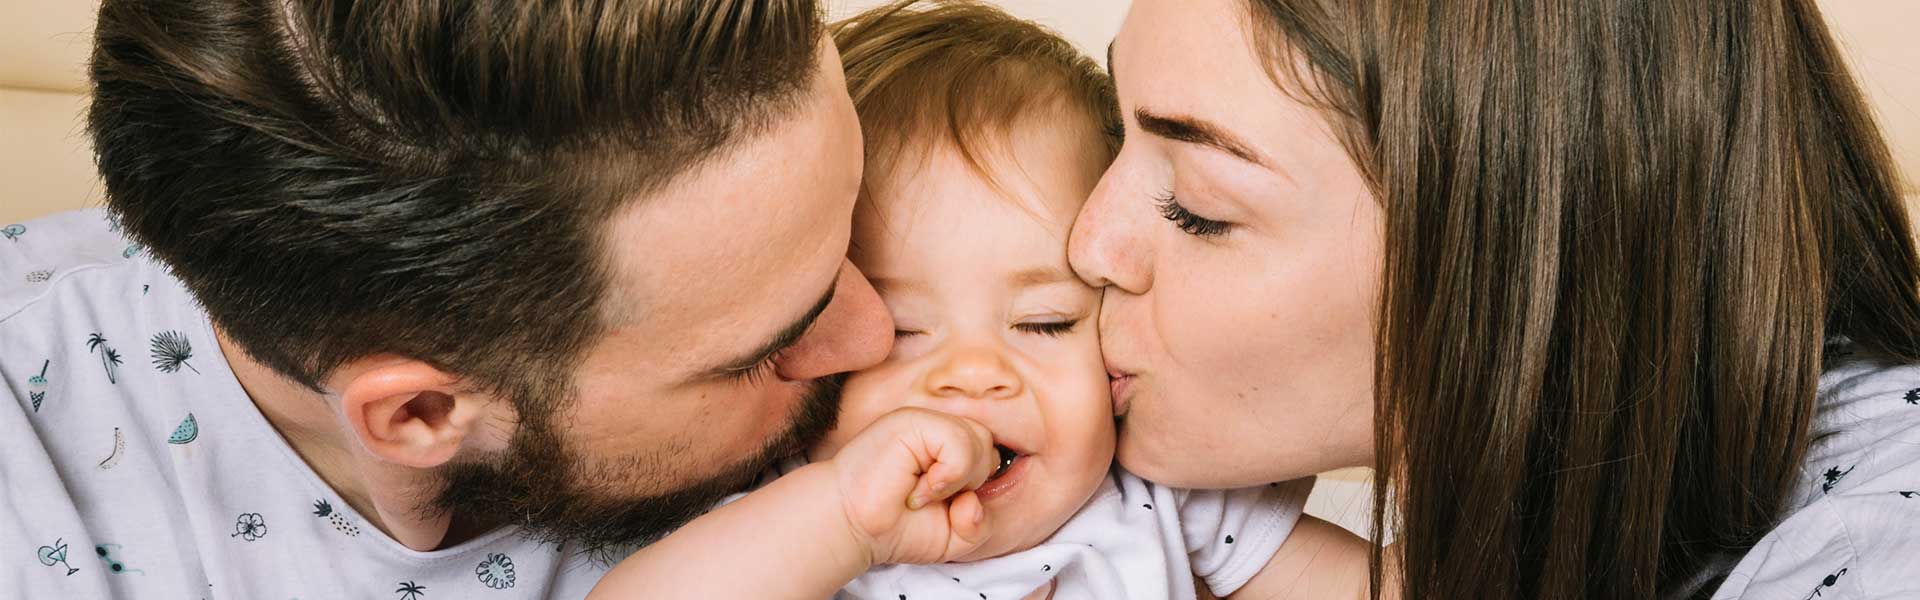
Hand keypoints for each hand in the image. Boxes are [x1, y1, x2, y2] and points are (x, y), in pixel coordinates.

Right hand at [824, 407, 998, 565]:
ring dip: (956, 481)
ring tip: (920, 495)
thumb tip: (973, 501)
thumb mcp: (953, 536)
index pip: (989, 455)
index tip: (942, 507)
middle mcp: (935, 427)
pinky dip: (946, 476)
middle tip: (930, 501)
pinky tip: (915, 489)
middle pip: (988, 445)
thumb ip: (980, 523)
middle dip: (970, 484)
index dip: (976, 488)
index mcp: (945, 446)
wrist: (851, 528)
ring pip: (979, 440)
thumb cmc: (895, 528)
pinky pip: (959, 442)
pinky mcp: (911, 421)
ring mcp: (923, 421)